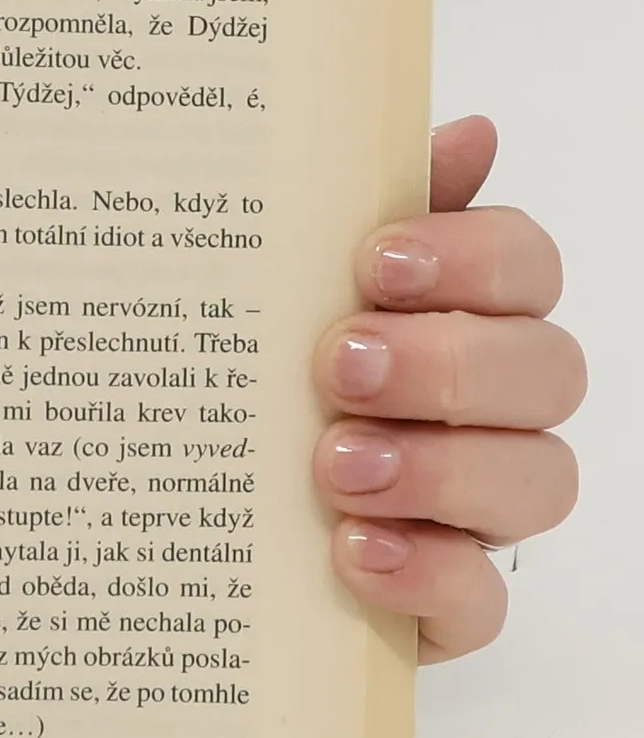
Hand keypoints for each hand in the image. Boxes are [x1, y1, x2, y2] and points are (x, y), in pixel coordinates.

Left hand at [313, 117, 583, 659]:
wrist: (190, 520)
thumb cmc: (261, 384)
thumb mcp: (282, 291)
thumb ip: (363, 212)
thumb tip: (467, 133)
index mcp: (461, 318)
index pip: (525, 267)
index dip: (472, 257)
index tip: (375, 261)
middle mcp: (489, 412)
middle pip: (546, 371)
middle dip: (448, 362)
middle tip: (339, 365)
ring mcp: (476, 512)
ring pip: (537, 482)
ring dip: (440, 466)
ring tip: (335, 464)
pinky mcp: (446, 604)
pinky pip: (482, 600)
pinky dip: (427, 572)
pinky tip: (352, 550)